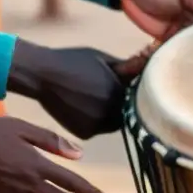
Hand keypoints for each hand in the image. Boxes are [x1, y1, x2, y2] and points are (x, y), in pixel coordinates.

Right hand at [8, 41, 156, 138]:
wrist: (43, 74)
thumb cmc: (74, 61)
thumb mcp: (104, 59)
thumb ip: (127, 68)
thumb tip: (149, 65)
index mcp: (119, 93)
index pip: (139, 97)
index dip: (135, 91)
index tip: (129, 84)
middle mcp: (111, 113)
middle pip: (127, 112)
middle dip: (124, 103)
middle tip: (111, 91)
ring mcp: (98, 126)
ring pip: (114, 122)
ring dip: (111, 113)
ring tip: (97, 97)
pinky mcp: (85, 134)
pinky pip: (98, 128)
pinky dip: (96, 120)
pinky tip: (85, 105)